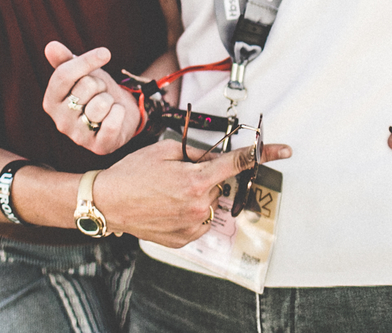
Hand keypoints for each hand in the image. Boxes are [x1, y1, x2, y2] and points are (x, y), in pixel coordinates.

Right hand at [43, 42, 143, 154]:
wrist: (121, 113)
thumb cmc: (97, 90)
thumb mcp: (82, 72)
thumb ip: (65, 59)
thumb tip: (50, 46)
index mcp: (51, 101)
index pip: (63, 75)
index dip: (86, 60)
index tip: (105, 53)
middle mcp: (60, 121)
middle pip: (85, 86)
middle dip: (100, 84)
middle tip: (100, 92)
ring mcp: (78, 136)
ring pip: (101, 104)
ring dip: (110, 99)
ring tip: (107, 106)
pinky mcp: (98, 147)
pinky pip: (111, 123)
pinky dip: (119, 113)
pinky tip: (116, 115)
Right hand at [96, 137, 290, 247]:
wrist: (108, 202)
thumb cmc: (132, 173)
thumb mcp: (165, 150)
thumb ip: (197, 152)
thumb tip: (217, 156)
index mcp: (196, 180)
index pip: (238, 164)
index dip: (263, 154)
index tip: (284, 150)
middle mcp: (199, 206)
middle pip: (219, 184)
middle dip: (206, 177)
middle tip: (178, 175)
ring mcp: (193, 227)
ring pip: (210, 204)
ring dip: (197, 196)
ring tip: (168, 193)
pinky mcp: (184, 240)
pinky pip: (199, 221)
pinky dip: (189, 212)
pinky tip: (167, 207)